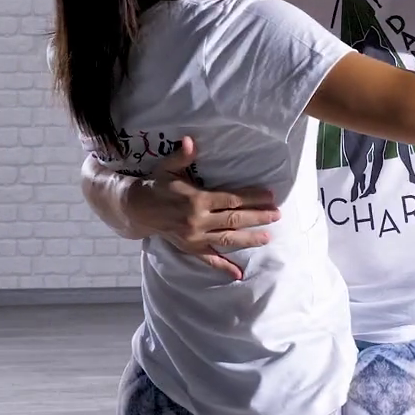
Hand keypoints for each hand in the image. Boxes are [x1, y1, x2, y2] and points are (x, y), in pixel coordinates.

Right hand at [129, 137, 279, 279]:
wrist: (138, 209)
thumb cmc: (157, 185)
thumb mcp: (168, 167)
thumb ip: (182, 156)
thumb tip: (190, 140)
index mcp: (196, 199)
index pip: (231, 199)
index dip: (252, 198)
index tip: (269, 196)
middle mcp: (198, 220)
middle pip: (234, 219)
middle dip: (258, 217)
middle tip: (277, 215)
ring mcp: (195, 237)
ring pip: (228, 240)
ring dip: (249, 239)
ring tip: (267, 237)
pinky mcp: (190, 249)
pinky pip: (209, 260)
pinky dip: (224, 268)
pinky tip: (239, 274)